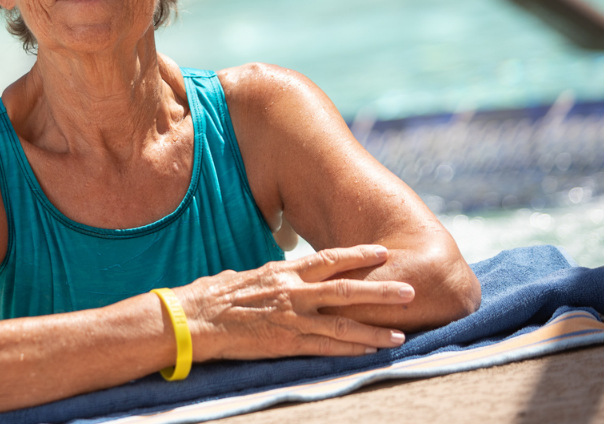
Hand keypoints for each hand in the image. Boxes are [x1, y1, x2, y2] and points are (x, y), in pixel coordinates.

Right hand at [177, 245, 412, 359]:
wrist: (192, 320)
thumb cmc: (211, 296)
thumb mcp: (244, 276)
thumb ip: (268, 276)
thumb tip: (276, 274)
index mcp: (282, 272)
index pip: (329, 259)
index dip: (358, 255)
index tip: (384, 251)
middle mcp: (292, 293)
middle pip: (347, 290)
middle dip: (381, 290)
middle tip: (410, 290)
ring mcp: (291, 320)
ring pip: (343, 324)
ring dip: (375, 329)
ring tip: (402, 333)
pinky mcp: (286, 344)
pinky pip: (326, 349)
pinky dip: (350, 351)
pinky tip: (370, 352)